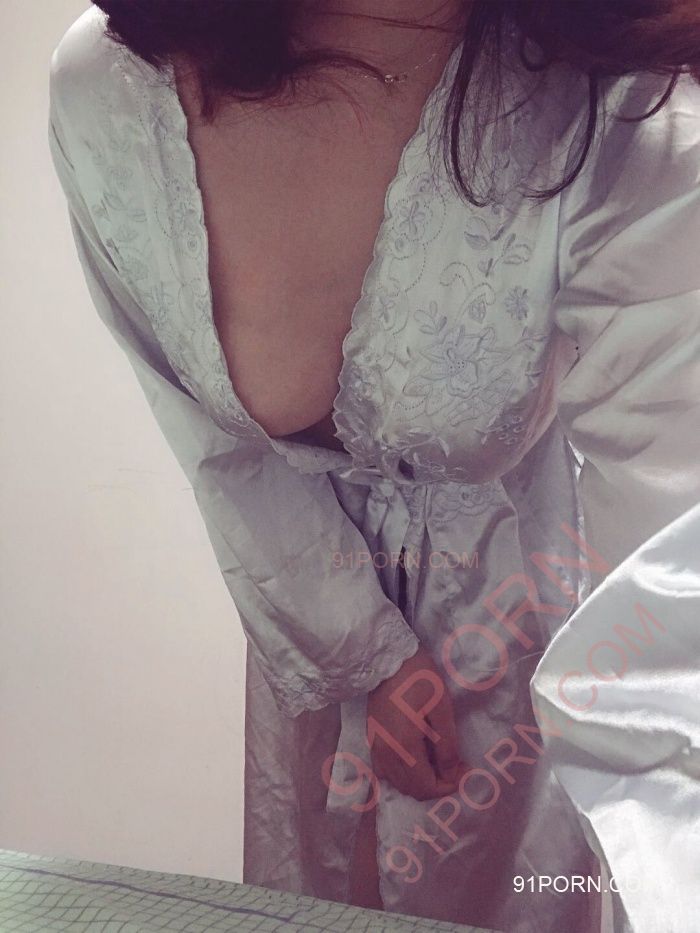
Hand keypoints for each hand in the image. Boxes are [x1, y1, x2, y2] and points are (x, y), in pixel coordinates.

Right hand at [366, 645, 467, 800]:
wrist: (386, 658)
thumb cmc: (419, 678)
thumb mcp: (441, 708)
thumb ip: (447, 746)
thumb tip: (453, 774)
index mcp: (404, 747)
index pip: (426, 787)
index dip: (449, 785)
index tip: (465, 769)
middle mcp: (386, 754)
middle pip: (412, 789)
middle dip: (436, 785)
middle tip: (455, 765)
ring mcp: (376, 748)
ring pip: (398, 783)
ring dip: (419, 781)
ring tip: (438, 761)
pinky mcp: (372, 740)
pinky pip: (385, 771)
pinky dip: (402, 774)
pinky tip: (416, 759)